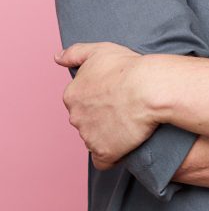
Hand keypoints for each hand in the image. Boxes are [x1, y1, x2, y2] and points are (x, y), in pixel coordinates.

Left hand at [55, 42, 157, 170]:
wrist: (149, 88)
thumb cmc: (127, 67)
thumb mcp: (99, 50)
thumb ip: (74, 53)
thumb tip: (57, 58)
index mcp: (72, 95)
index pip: (79, 101)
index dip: (97, 98)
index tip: (114, 93)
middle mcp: (75, 118)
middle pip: (86, 121)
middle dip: (100, 116)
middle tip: (123, 106)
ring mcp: (88, 137)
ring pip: (94, 139)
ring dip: (108, 134)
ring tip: (129, 121)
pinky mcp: (104, 153)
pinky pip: (103, 160)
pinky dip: (112, 154)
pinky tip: (124, 142)